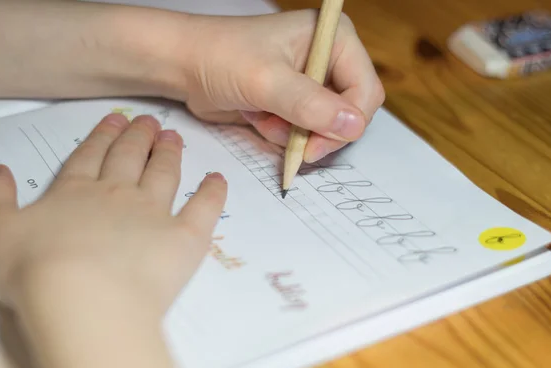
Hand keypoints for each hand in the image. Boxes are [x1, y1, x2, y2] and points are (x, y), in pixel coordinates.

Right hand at [0, 113, 226, 315]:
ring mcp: (154, 214)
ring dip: (169, 154)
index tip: (115, 119)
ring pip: (164, 174)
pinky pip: (203, 208)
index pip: (90, 157)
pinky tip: (218, 179)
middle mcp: (117, 196)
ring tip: (174, 138)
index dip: (102, 136)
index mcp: (75, 194)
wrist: (84, 299)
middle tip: (150, 121)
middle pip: (130, 158)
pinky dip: (212, 192)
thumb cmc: (34, 271)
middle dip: (139, 137)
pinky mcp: (184, 237)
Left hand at [171, 10, 385, 162]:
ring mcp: (313, 82)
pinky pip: (306, 132)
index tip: (315, 145)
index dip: (347, 122)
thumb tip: (354, 126)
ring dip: (296, 135)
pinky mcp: (296, 102)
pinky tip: (260, 119)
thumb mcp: (266, 81)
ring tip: (264, 120)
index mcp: (334, 38)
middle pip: (350, 114)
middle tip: (290, 141)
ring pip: (327, 128)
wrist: (185, 66)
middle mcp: (329, 59)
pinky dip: (284, 135)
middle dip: (318, 132)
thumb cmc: (221, 58)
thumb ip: (310, 104)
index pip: (365, 90)